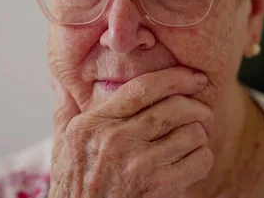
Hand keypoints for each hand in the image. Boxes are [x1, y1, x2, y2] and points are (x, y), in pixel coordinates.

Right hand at [48, 67, 213, 197]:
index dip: (175, 77)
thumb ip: (65, 110)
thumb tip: (60, 80)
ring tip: (195, 139)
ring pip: (192, 132)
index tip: (194, 76)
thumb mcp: (61, 147)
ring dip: (200, 135)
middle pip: (174, 107)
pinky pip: (199, 160)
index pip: (142, 88)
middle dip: (197, 107)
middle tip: (203, 113)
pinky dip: (202, 159)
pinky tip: (192, 162)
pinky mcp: (158, 187)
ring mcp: (138, 164)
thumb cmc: (74, 190)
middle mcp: (115, 140)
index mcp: (93, 125)